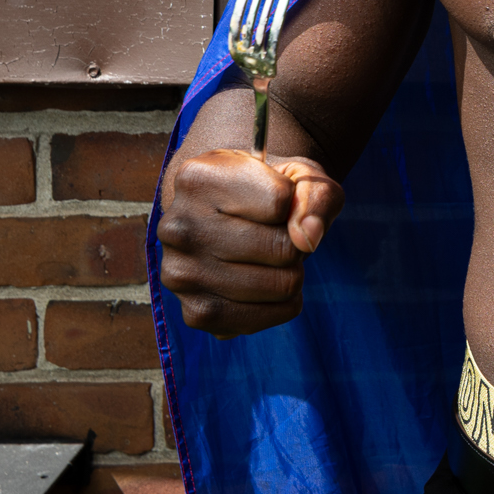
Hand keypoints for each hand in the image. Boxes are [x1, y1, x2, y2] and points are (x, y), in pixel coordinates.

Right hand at [156, 148, 344, 336]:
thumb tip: (308, 238)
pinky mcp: (195, 314)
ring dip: (290, 273)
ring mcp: (180, 275)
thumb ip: (316, 196)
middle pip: (282, 249)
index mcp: (197, 179)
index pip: (280, 201)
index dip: (294, 201)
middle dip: (294, 242)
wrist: (222, 217)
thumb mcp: (298, 175)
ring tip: (266, 256)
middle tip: (274, 233)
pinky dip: (280, 304)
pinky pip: (267, 318)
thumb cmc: (265, 191)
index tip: (275, 197)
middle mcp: (178, 228)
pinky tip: (261, 282)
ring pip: (280, 286)